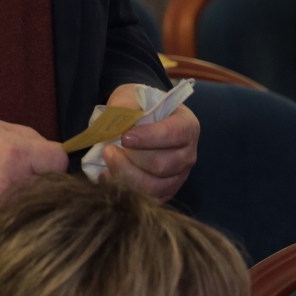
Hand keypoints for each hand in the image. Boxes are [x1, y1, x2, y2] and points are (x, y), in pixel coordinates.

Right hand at [0, 115, 67, 237]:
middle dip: (40, 181)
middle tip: (20, 175)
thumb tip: (51, 154)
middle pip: (51, 189)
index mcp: (16, 154)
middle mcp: (12, 186)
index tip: (40, 159)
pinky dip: (4, 215)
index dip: (50, 158)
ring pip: (31, 210)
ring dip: (24, 201)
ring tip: (0, 189)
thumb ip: (27, 138)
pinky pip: (9, 223)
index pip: (59, 162)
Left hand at [100, 83, 198, 199]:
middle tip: (108, 149)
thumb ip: (125, 104)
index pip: (173, 134)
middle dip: (131, 159)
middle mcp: (188, 154)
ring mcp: (179, 176)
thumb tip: (116, 118)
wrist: (141, 121)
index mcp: (186, 125)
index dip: (148, 138)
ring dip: (126, 175)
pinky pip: (148, 198)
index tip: (124, 138)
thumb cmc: (139, 108)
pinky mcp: (166, 192)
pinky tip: (109, 176)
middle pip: (162, 165)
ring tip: (108, 162)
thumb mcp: (132, 96)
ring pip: (154, 186)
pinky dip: (125, 189)